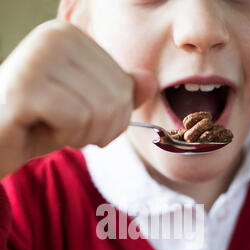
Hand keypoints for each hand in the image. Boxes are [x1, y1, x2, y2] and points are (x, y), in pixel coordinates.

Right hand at [0, 19, 155, 178]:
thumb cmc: (37, 123)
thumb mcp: (85, 108)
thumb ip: (118, 92)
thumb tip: (150, 82)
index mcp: (70, 37)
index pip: (124, 86)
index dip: (112, 119)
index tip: (81, 122)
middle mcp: (54, 38)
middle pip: (116, 99)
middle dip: (98, 130)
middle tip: (67, 129)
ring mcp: (37, 59)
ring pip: (98, 111)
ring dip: (78, 135)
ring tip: (51, 127)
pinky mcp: (24, 88)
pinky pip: (75, 120)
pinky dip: (62, 136)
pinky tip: (38, 129)